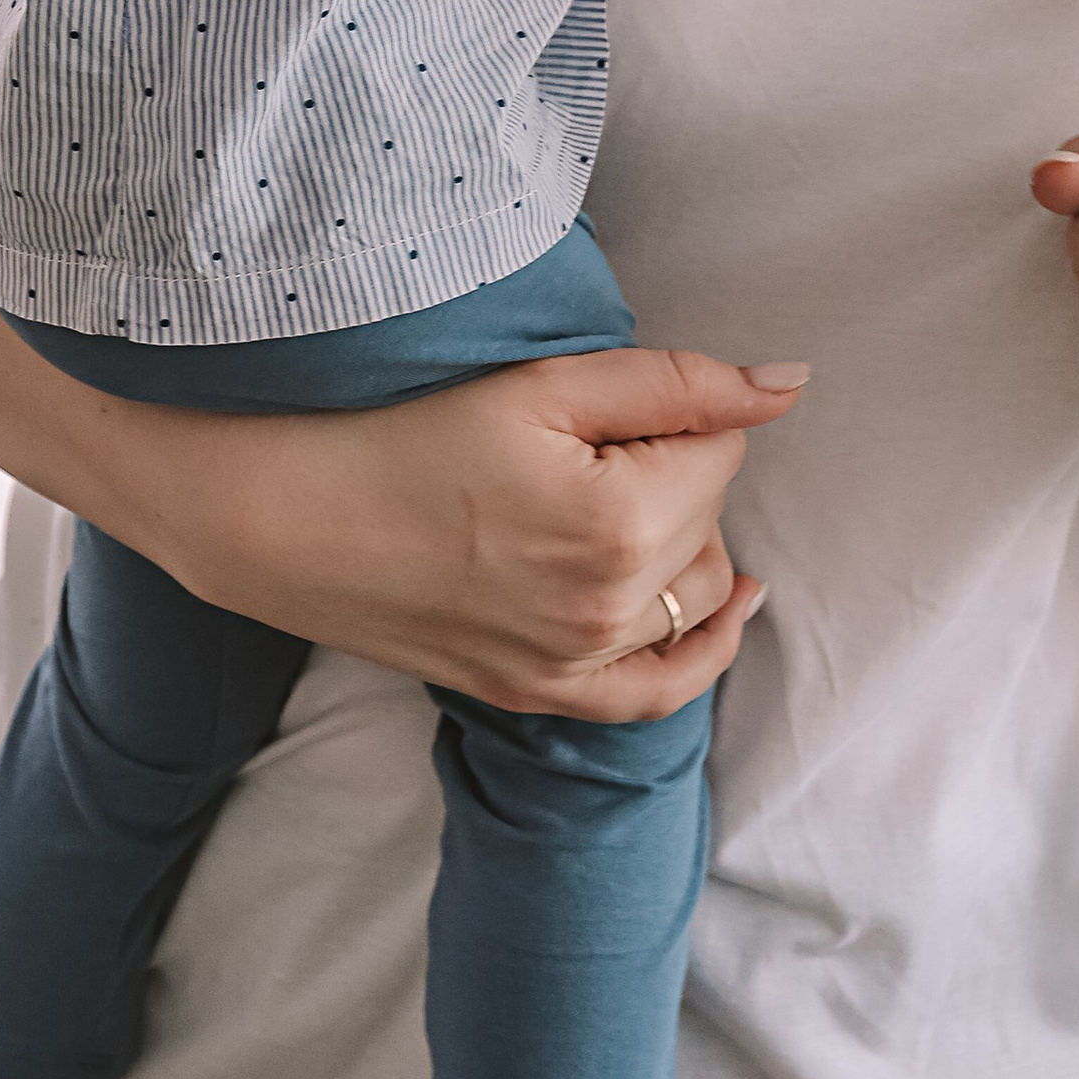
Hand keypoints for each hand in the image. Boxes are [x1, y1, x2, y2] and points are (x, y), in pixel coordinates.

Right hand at [186, 344, 809, 716]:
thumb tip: (790, 385)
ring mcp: (574, 666)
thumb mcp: (542, 384)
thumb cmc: (402, 433)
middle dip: (673, 472)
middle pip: (708, 520)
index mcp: (618, 525)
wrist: (288, 519)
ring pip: (694, 595)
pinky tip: (730, 604)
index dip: (669, 415)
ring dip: (679, 544)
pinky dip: (703, 649)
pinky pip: (659, 692)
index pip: (718, 451)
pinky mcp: (540, 695)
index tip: (594, 408)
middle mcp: (608, 612)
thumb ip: (677, 383)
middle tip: (579, 446)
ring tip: (615, 498)